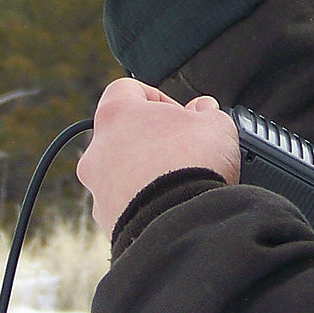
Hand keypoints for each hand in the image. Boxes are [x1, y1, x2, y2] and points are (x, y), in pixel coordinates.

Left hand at [77, 78, 238, 236]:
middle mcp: (97, 149)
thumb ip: (207, 110)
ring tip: (178, 182)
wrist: (183, 223)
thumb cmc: (193, 166)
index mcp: (116, 114)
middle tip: (182, 149)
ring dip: (144, 172)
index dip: (157, 98)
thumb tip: (203, 110)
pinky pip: (124, 203)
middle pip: (122, 133)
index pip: (127, 88)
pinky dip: (142, 202)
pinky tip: (169, 205)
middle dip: (151, 139)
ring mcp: (97, 187)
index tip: (179, 114)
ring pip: (119, 171)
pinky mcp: (106, 218)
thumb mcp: (216, 124)